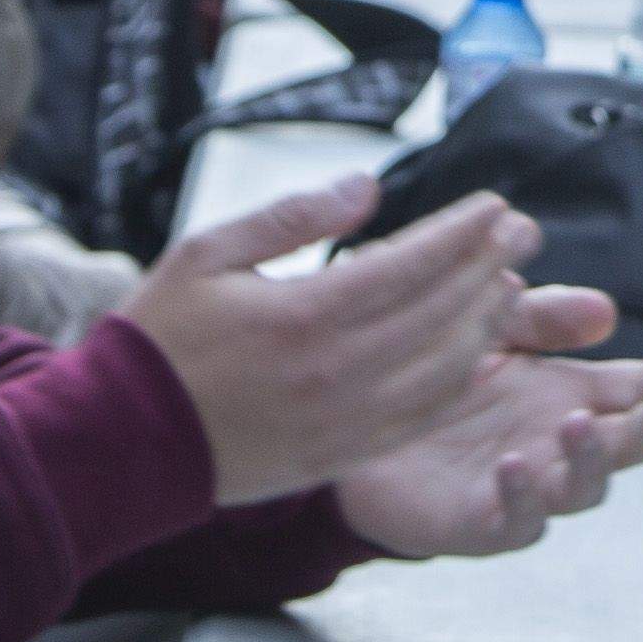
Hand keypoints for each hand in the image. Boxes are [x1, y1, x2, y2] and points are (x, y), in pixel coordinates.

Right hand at [114, 178, 548, 502]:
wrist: (120, 440)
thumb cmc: (159, 338)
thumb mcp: (207, 254)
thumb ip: (293, 218)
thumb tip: (369, 186)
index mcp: (301, 314)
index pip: (409, 265)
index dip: (461, 233)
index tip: (496, 205)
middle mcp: (334, 371)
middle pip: (439, 313)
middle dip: (489, 266)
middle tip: (522, 231)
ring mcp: (342, 419)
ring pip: (442, 368)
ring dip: (485, 323)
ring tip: (509, 284)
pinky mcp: (340, 454)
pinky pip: (419, 417)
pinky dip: (459, 382)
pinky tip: (480, 355)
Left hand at [336, 329, 642, 558]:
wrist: (349, 422)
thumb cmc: (429, 374)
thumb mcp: (488, 324)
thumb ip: (542, 317)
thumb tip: (607, 312)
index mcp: (571, 393)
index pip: (642, 389)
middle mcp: (558, 444)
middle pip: (632, 443)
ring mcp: (525, 488)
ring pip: (583, 489)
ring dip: (591, 459)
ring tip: (576, 422)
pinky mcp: (479, 523)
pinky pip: (516, 522)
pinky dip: (522, 497)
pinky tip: (514, 464)